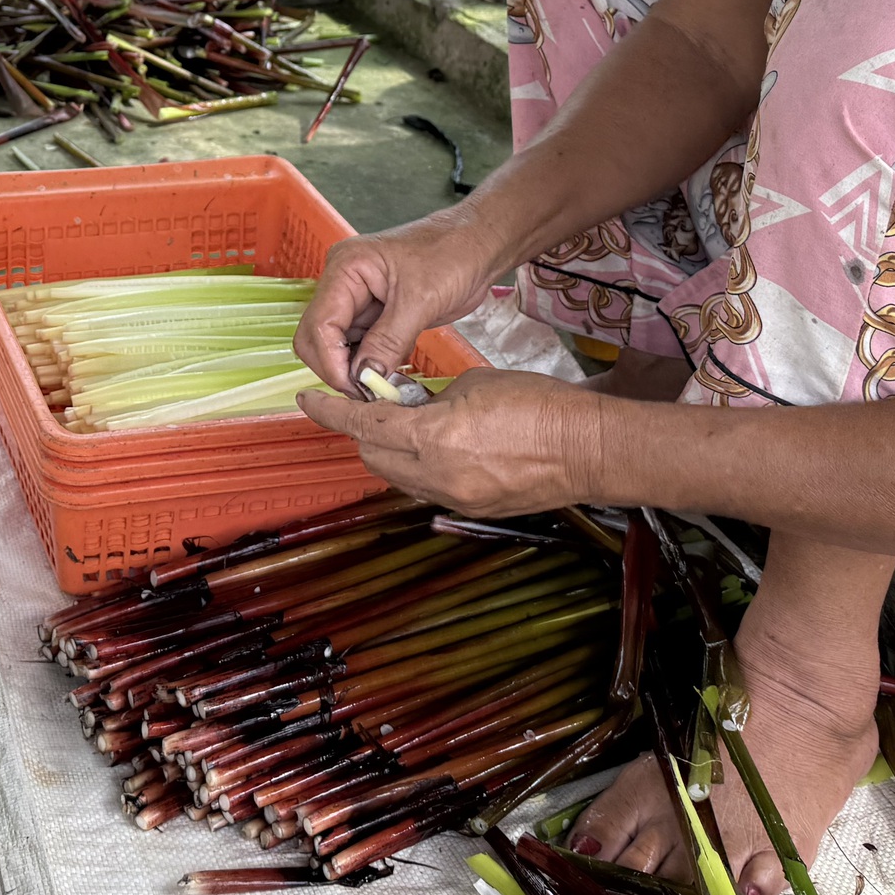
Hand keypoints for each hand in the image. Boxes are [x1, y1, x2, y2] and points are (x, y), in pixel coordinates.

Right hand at [293, 207, 511, 392]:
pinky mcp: (375, 315)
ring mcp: (358, 299)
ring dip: (354, 370)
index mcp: (346, 267)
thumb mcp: (422, 300)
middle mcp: (343, 283)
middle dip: (337, 368)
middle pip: (317, 337)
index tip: (357, 389)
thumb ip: (389, 341)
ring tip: (382, 388)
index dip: (331, 362)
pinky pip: (360, 347)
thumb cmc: (453, 253)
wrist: (479, 245)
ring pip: (337, 346)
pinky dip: (370, 365)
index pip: (319, 324)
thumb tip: (365, 378)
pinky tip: (388, 376)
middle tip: (367, 392)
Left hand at [296, 367, 595, 514]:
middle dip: (364, 431)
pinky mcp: (471, 510)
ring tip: (412, 423)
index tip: (307, 401)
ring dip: (392, 451)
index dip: (329, 412)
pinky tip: (440, 446)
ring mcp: (453, 499)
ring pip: (397, 476)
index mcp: (433, 437)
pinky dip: (420, 467)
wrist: (587, 449)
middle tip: (375, 403)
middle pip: (372, 457)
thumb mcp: (472, 384)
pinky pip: (426, 488)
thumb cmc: (538, 406)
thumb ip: (429, 397)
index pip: (362, 425)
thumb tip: (408, 405)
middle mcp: (436, 476)